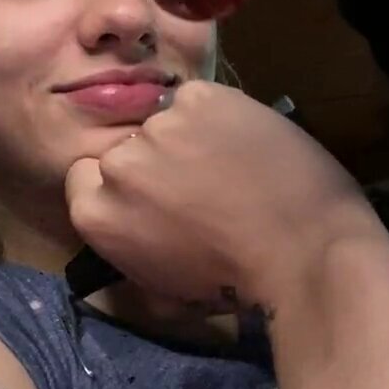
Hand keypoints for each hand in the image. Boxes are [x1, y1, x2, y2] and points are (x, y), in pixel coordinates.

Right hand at [65, 82, 377, 308]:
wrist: (302, 247)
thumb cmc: (236, 283)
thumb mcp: (165, 291)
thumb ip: (132, 254)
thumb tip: (135, 238)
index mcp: (96, 215)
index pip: (85, 178)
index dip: (119, 186)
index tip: (153, 197)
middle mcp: (118, 165)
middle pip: (126, 148)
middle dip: (154, 163)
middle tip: (199, 183)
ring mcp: (160, 125)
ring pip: (165, 121)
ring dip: (189, 137)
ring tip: (231, 161)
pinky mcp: (200, 96)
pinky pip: (199, 99)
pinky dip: (218, 115)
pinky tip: (246, 140)